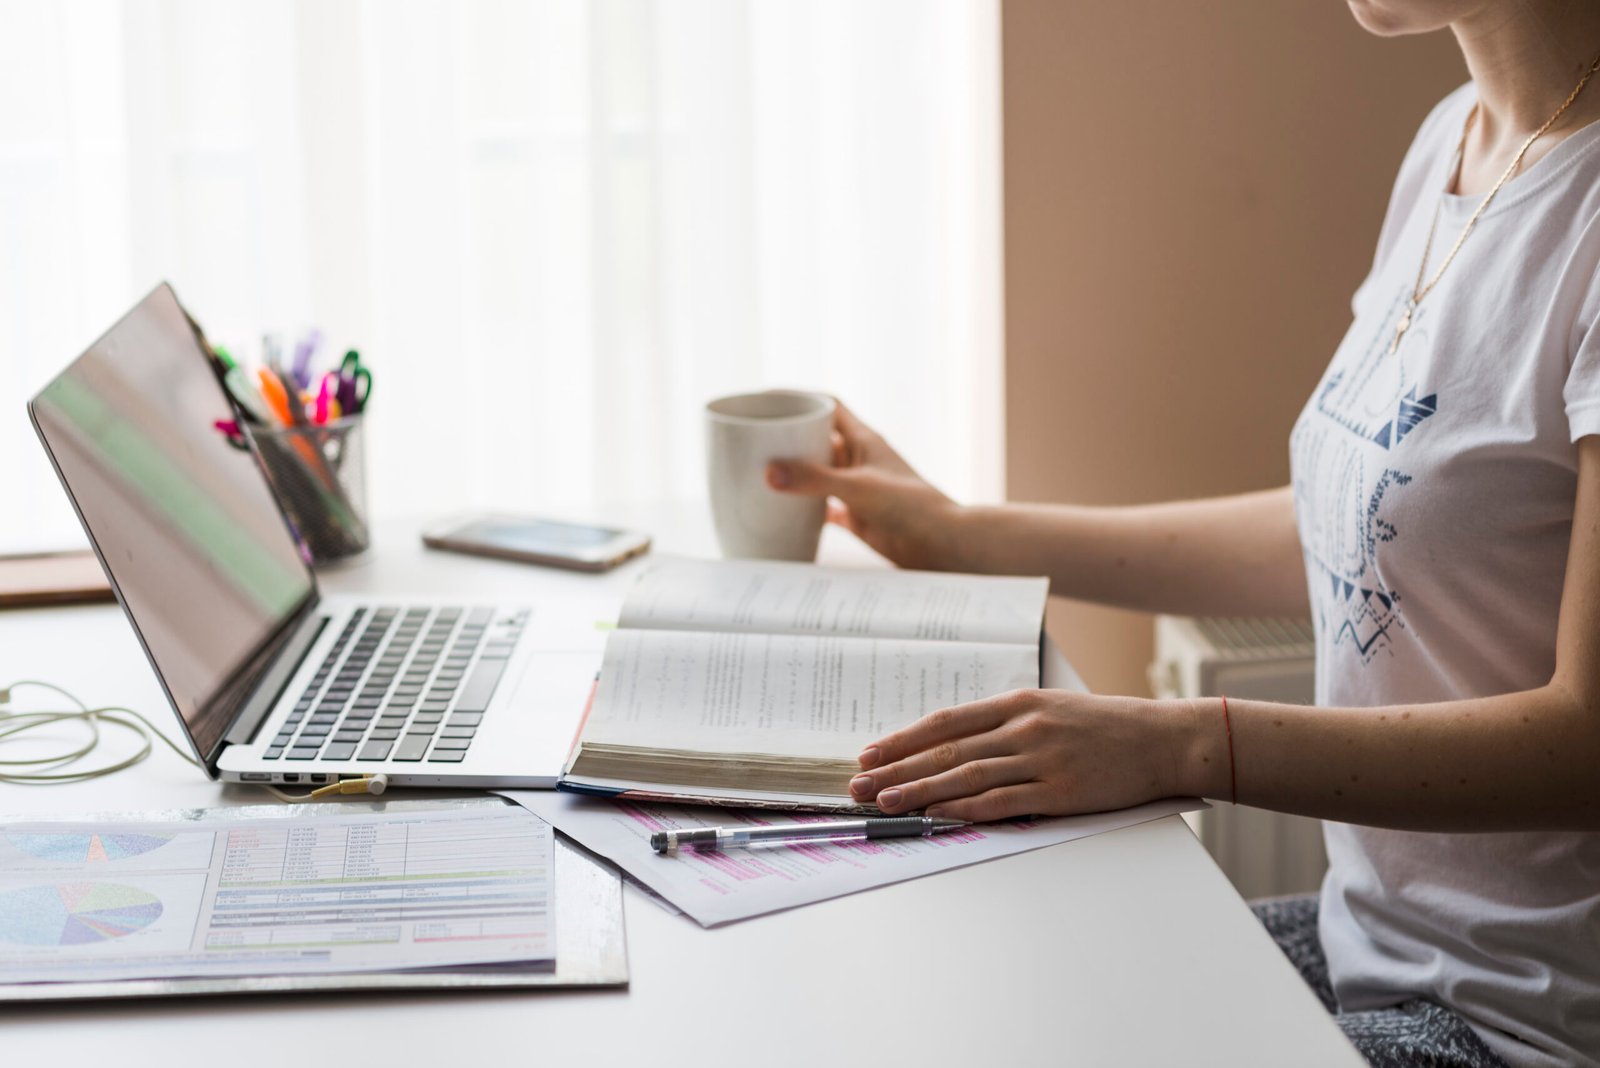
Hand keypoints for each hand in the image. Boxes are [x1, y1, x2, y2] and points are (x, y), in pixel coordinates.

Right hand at [765, 400, 962, 570]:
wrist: (942, 545)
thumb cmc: (913, 507)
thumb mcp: (859, 488)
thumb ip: (815, 480)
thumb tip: (770, 472)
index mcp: (864, 440)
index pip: (829, 405)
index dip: (801, 398)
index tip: (769, 399)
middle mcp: (860, 460)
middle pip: (818, 439)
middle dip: (789, 438)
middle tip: (754, 441)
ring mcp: (859, 488)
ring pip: (819, 474)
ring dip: (795, 474)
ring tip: (758, 475)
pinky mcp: (859, 516)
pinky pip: (824, 508)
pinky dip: (804, 510)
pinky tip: (783, 515)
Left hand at [847, 690, 1191, 821]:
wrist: (1163, 740)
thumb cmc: (1106, 727)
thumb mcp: (1051, 709)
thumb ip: (1005, 724)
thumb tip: (952, 746)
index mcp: (1018, 703)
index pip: (945, 722)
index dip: (902, 739)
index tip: (869, 754)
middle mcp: (1024, 726)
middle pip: (946, 749)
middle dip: (896, 768)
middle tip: (857, 785)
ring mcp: (1042, 758)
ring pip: (965, 775)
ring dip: (919, 790)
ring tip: (883, 802)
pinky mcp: (1061, 790)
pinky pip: (1002, 801)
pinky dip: (964, 809)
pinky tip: (936, 816)